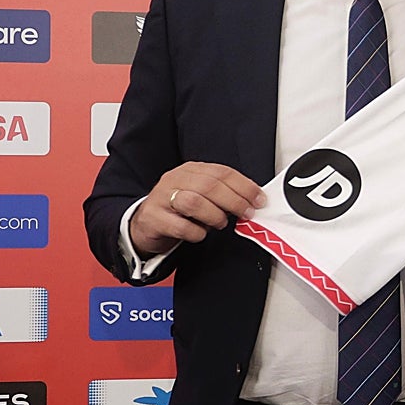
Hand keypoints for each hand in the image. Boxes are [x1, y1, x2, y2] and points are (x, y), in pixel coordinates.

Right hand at [130, 162, 264, 257]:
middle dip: (234, 201)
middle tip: (247, 214)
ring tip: (221, 224)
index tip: (259, 200)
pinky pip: (180, 226)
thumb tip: (252, 202)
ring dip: (215, 215)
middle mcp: (175, 179)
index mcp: (191, 170)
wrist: (144, 225)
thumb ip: (223, 194)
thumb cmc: (179, 210)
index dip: (244, 186)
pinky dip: (196, 232)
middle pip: (210, 186)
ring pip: (194, 202)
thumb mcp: (201, 195)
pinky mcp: (153, 218)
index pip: (222, 172)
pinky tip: (200, 234)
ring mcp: (161, 198)